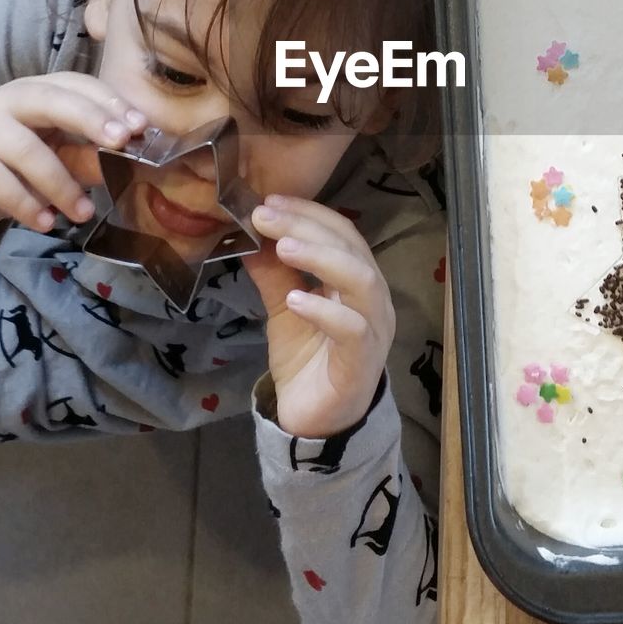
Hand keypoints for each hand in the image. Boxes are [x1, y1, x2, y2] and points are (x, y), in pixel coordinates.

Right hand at [0, 72, 145, 242]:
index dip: (109, 101)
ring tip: (84, 213)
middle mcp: (6, 99)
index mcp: (38, 91)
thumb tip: (132, 161)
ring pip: (25, 149)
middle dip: (90, 119)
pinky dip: (25, 204)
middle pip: (50, 100)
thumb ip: (90, 157)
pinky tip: (45, 223)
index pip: (76, 85)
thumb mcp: (60, 161)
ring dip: (61, 184)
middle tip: (121, 144)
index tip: (141, 126)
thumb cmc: (18, 170)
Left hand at [244, 196, 395, 438]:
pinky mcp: (362, 362)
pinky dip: (324, 310)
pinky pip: (353, 329)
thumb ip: (273, 274)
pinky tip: (295, 300)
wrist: (314, 423)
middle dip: (307, 226)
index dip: (308, 212)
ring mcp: (373, 329)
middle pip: (351, 248)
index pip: (342, 232)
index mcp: (357, 280)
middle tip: (266, 216)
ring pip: (360, 280)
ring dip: (321, 257)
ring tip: (282, 246)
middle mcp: (373, 299)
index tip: (269, 200)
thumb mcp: (283, 309)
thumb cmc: (306, 361)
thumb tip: (249, 234)